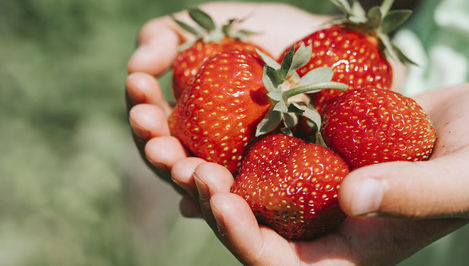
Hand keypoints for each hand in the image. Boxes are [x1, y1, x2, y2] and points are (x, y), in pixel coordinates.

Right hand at [126, 1, 328, 194]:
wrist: (333, 51)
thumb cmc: (268, 37)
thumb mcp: (211, 25)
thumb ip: (164, 36)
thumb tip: (136, 67)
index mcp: (184, 120)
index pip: (151, 125)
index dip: (141, 107)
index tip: (139, 83)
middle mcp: (204, 152)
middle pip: (167, 162)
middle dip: (155, 148)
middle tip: (155, 136)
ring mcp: (235, 175)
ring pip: (198, 190)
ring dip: (183, 178)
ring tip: (184, 167)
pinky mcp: (268, 196)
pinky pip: (241, 214)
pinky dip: (222, 210)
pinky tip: (215, 200)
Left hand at [185, 83, 468, 264]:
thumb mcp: (468, 180)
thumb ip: (415, 194)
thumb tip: (352, 198)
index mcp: (348, 257)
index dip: (246, 241)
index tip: (222, 200)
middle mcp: (320, 231)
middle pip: (250, 233)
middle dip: (213, 206)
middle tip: (188, 168)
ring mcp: (310, 193)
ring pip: (244, 195)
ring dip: (207, 175)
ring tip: (179, 144)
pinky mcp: (305, 157)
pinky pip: (257, 158)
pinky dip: (228, 144)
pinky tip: (200, 120)